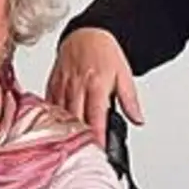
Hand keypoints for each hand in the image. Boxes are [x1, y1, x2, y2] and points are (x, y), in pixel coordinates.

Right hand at [47, 28, 143, 143]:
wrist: (86, 32)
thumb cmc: (105, 53)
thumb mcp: (124, 74)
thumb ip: (130, 100)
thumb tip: (138, 119)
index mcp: (97, 84)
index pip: (96, 117)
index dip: (96, 137)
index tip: (98, 151)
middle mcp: (78, 86)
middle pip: (75, 120)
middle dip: (80, 139)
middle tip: (85, 155)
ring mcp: (63, 85)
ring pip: (60, 115)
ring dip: (65, 132)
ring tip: (71, 148)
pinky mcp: (52, 84)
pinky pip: (50, 106)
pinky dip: (53, 119)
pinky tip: (56, 131)